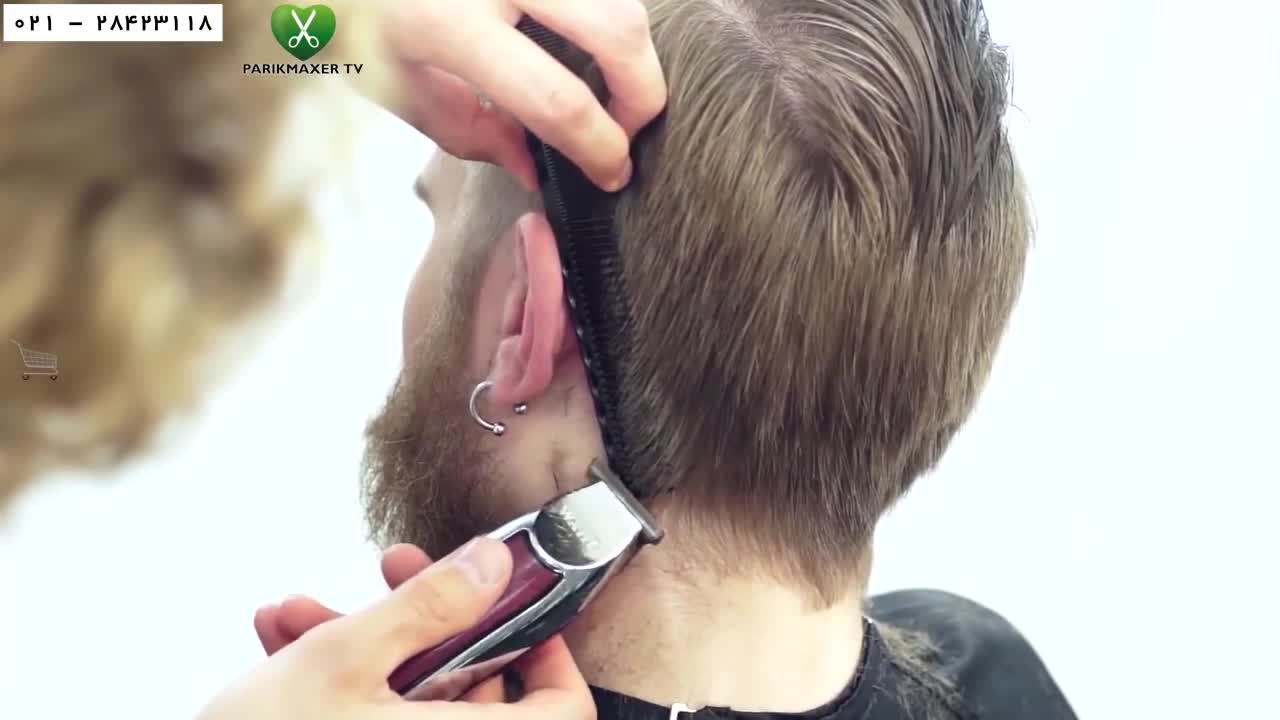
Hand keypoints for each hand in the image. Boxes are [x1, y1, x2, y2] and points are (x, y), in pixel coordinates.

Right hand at [197, 538, 593, 719]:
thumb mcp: (344, 661)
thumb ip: (429, 607)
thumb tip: (494, 566)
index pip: (562, 710)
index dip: (550, 656)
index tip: (514, 608)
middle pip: (477, 693)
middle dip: (426, 623)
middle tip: (394, 575)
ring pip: (411, 705)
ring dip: (365, 647)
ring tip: (302, 613)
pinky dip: (338, 686)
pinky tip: (280, 647)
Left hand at [382, 0, 666, 191]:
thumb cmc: (350, 16)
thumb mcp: (396, 86)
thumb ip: (472, 133)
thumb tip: (537, 169)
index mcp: (447, 21)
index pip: (557, 98)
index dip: (599, 147)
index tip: (612, 175)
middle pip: (618, 30)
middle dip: (643, 93)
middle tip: (628, 130)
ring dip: (632, 50)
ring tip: (608, 88)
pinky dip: (607, 20)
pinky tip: (586, 46)